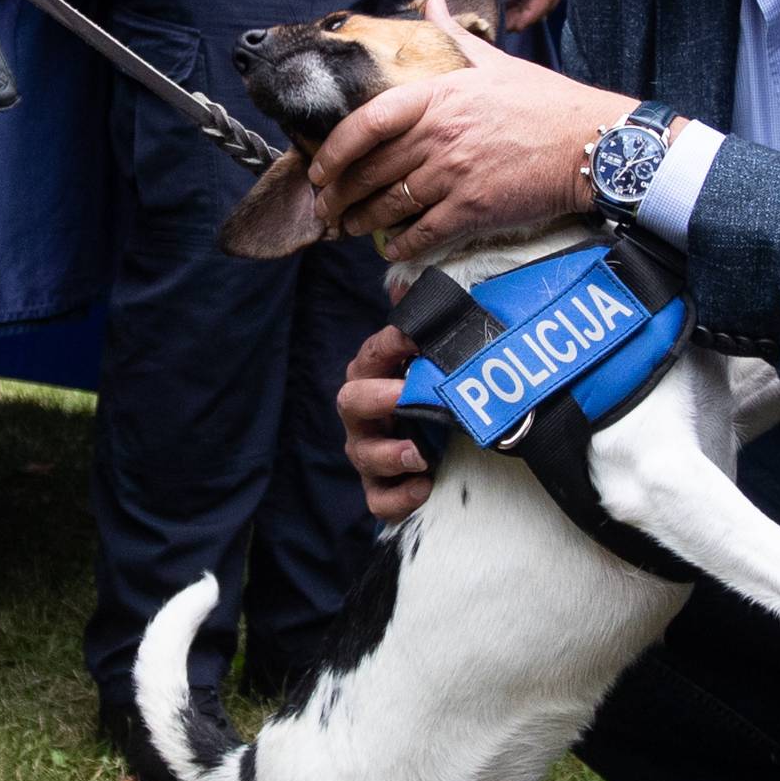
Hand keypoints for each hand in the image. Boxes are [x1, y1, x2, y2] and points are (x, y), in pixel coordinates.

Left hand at [308, 0, 633, 255]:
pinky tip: (391, 247)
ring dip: (362, 221)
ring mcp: (454, 174)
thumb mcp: (496, 61)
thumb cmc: (545, 102)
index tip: (321, 168)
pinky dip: (401, 244)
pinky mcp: (473, 209)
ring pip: (390, 204)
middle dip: (340, 195)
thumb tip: (431, 5)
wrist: (589, 143)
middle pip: (371, 170)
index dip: (335, 150)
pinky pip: (422, 232)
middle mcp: (439, 136)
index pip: (367, 123)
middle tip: (327, 207)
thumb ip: (455, 36)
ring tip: (348, 228)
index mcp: (438, 97)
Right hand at [338, 323, 432, 519]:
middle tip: (404, 396)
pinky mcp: (379, 487)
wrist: (429, 445)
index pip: (370, 355)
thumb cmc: (420, 395)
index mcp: (371, 378)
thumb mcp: (424, 359)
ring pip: (363, 455)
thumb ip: (415, 323)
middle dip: (376, 398)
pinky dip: (398, 497)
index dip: (388, 345)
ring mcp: (368, 452)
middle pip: (350, 402)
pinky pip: (378, 499)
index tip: (414, 338)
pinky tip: (424, 485)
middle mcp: (362, 416)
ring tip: (420, 455)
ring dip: (390, 454)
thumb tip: (402, 281)